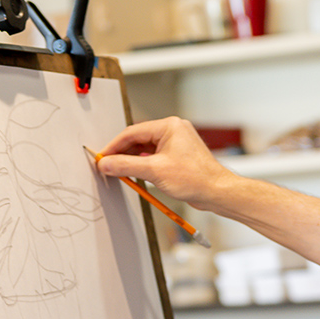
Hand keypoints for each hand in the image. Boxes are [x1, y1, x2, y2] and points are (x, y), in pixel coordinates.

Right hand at [96, 117, 238, 211]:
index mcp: (169, 126)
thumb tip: (107, 163)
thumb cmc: (196, 178)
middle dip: (122, 153)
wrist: (217, 192)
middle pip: (138, 139)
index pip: (133, 132)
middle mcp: (173, 131)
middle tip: (108, 166)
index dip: (114, 145)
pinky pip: (154, 157)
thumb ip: (126, 166)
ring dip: (132, 160)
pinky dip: (143, 165)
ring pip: (145, 149)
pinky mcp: (178, 156)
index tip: (102, 157)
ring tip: (119, 172)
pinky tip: (135, 174)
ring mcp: (176, 143)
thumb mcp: (155, 171)